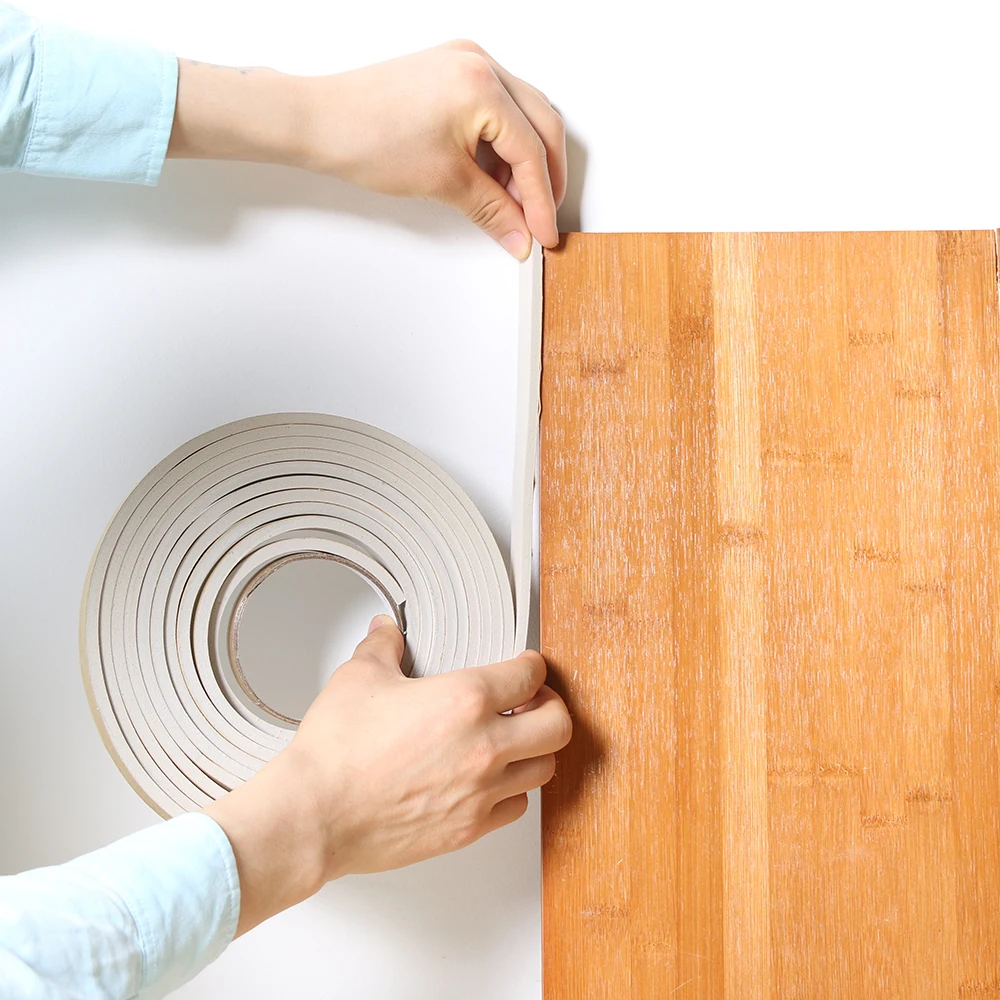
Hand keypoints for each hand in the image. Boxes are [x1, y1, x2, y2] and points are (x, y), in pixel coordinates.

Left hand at [167, 42, 566, 258]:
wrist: (319, 121)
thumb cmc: (365, 137)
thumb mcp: (442, 182)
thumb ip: (492, 211)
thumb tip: (519, 235)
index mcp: (482, 85)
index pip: (531, 150)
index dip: (542, 200)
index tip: (543, 233)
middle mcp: (480, 63)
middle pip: (540, 124)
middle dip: (543, 177)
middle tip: (539, 219)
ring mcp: (466, 62)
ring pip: (522, 114)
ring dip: (524, 161)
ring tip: (512, 204)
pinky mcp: (451, 71)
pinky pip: (497, 106)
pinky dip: (502, 143)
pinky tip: (494, 176)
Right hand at [204, 615, 571, 935]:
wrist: (315, 815)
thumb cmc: (336, 752)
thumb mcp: (359, 677)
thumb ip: (382, 646)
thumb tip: (386, 631)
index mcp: (464, 700)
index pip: (530, 675)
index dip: (532, 666)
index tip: (526, 667)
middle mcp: (483, 746)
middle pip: (558, 724)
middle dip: (550, 707)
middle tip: (532, 703)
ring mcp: (480, 792)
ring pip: (544, 768)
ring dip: (534, 750)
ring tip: (514, 739)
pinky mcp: (469, 828)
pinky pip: (516, 807)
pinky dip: (512, 790)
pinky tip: (492, 779)